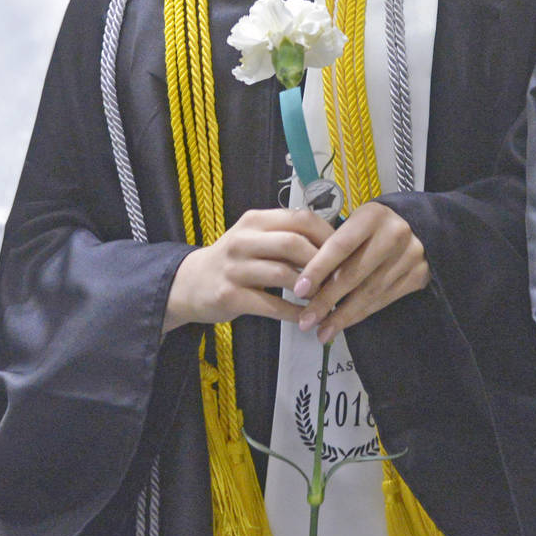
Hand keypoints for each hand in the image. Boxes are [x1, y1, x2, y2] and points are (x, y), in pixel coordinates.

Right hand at [165, 208, 334, 332]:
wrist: (190, 284)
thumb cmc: (234, 261)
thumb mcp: (256, 238)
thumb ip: (287, 236)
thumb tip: (335, 244)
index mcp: (255, 220)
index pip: (300, 219)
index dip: (328, 235)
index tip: (345, 252)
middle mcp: (243, 239)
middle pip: (293, 243)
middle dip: (322, 262)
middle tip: (339, 278)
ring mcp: (234, 268)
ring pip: (283, 274)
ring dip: (310, 289)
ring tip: (326, 298)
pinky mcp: (230, 296)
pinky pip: (271, 305)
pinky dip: (294, 312)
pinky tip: (307, 317)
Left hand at [292, 202, 429, 342]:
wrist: (419, 228)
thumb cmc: (374, 228)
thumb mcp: (355, 224)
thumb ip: (334, 246)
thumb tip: (303, 283)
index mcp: (372, 216)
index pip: (341, 245)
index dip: (318, 269)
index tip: (299, 291)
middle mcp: (394, 234)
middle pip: (354, 273)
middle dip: (326, 301)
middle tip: (305, 321)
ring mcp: (410, 256)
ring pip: (369, 292)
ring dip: (342, 316)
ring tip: (322, 331)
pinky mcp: (418, 275)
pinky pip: (384, 300)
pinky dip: (360, 314)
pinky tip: (344, 323)